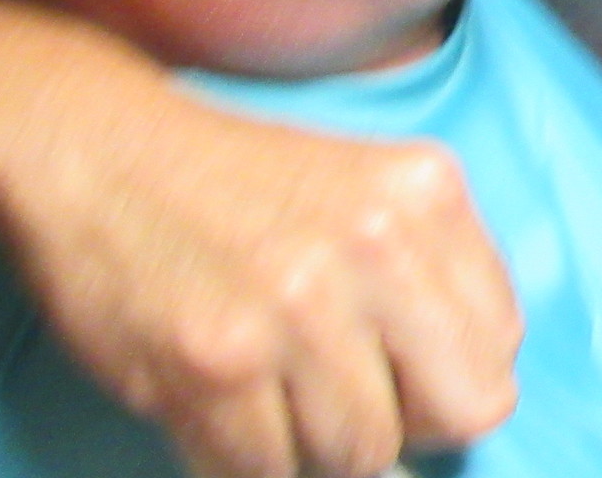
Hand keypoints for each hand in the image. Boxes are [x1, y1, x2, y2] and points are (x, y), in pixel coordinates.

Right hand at [7, 102, 519, 477]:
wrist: (102, 155)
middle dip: (408, 422)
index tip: (407, 368)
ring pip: (361, 454)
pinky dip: (251, 456)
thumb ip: (435, 270)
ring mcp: (297, 310)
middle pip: (457, 411)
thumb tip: (477, 385)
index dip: (451, 374)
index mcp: (426, 195)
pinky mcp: (217, 367)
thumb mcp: (371, 187)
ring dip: (319, 443)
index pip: (500, 345)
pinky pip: (271, 470)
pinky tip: (229, 400)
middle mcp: (375, 247)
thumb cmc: (238, 184)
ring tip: (278, 388)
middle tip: (355, 398)